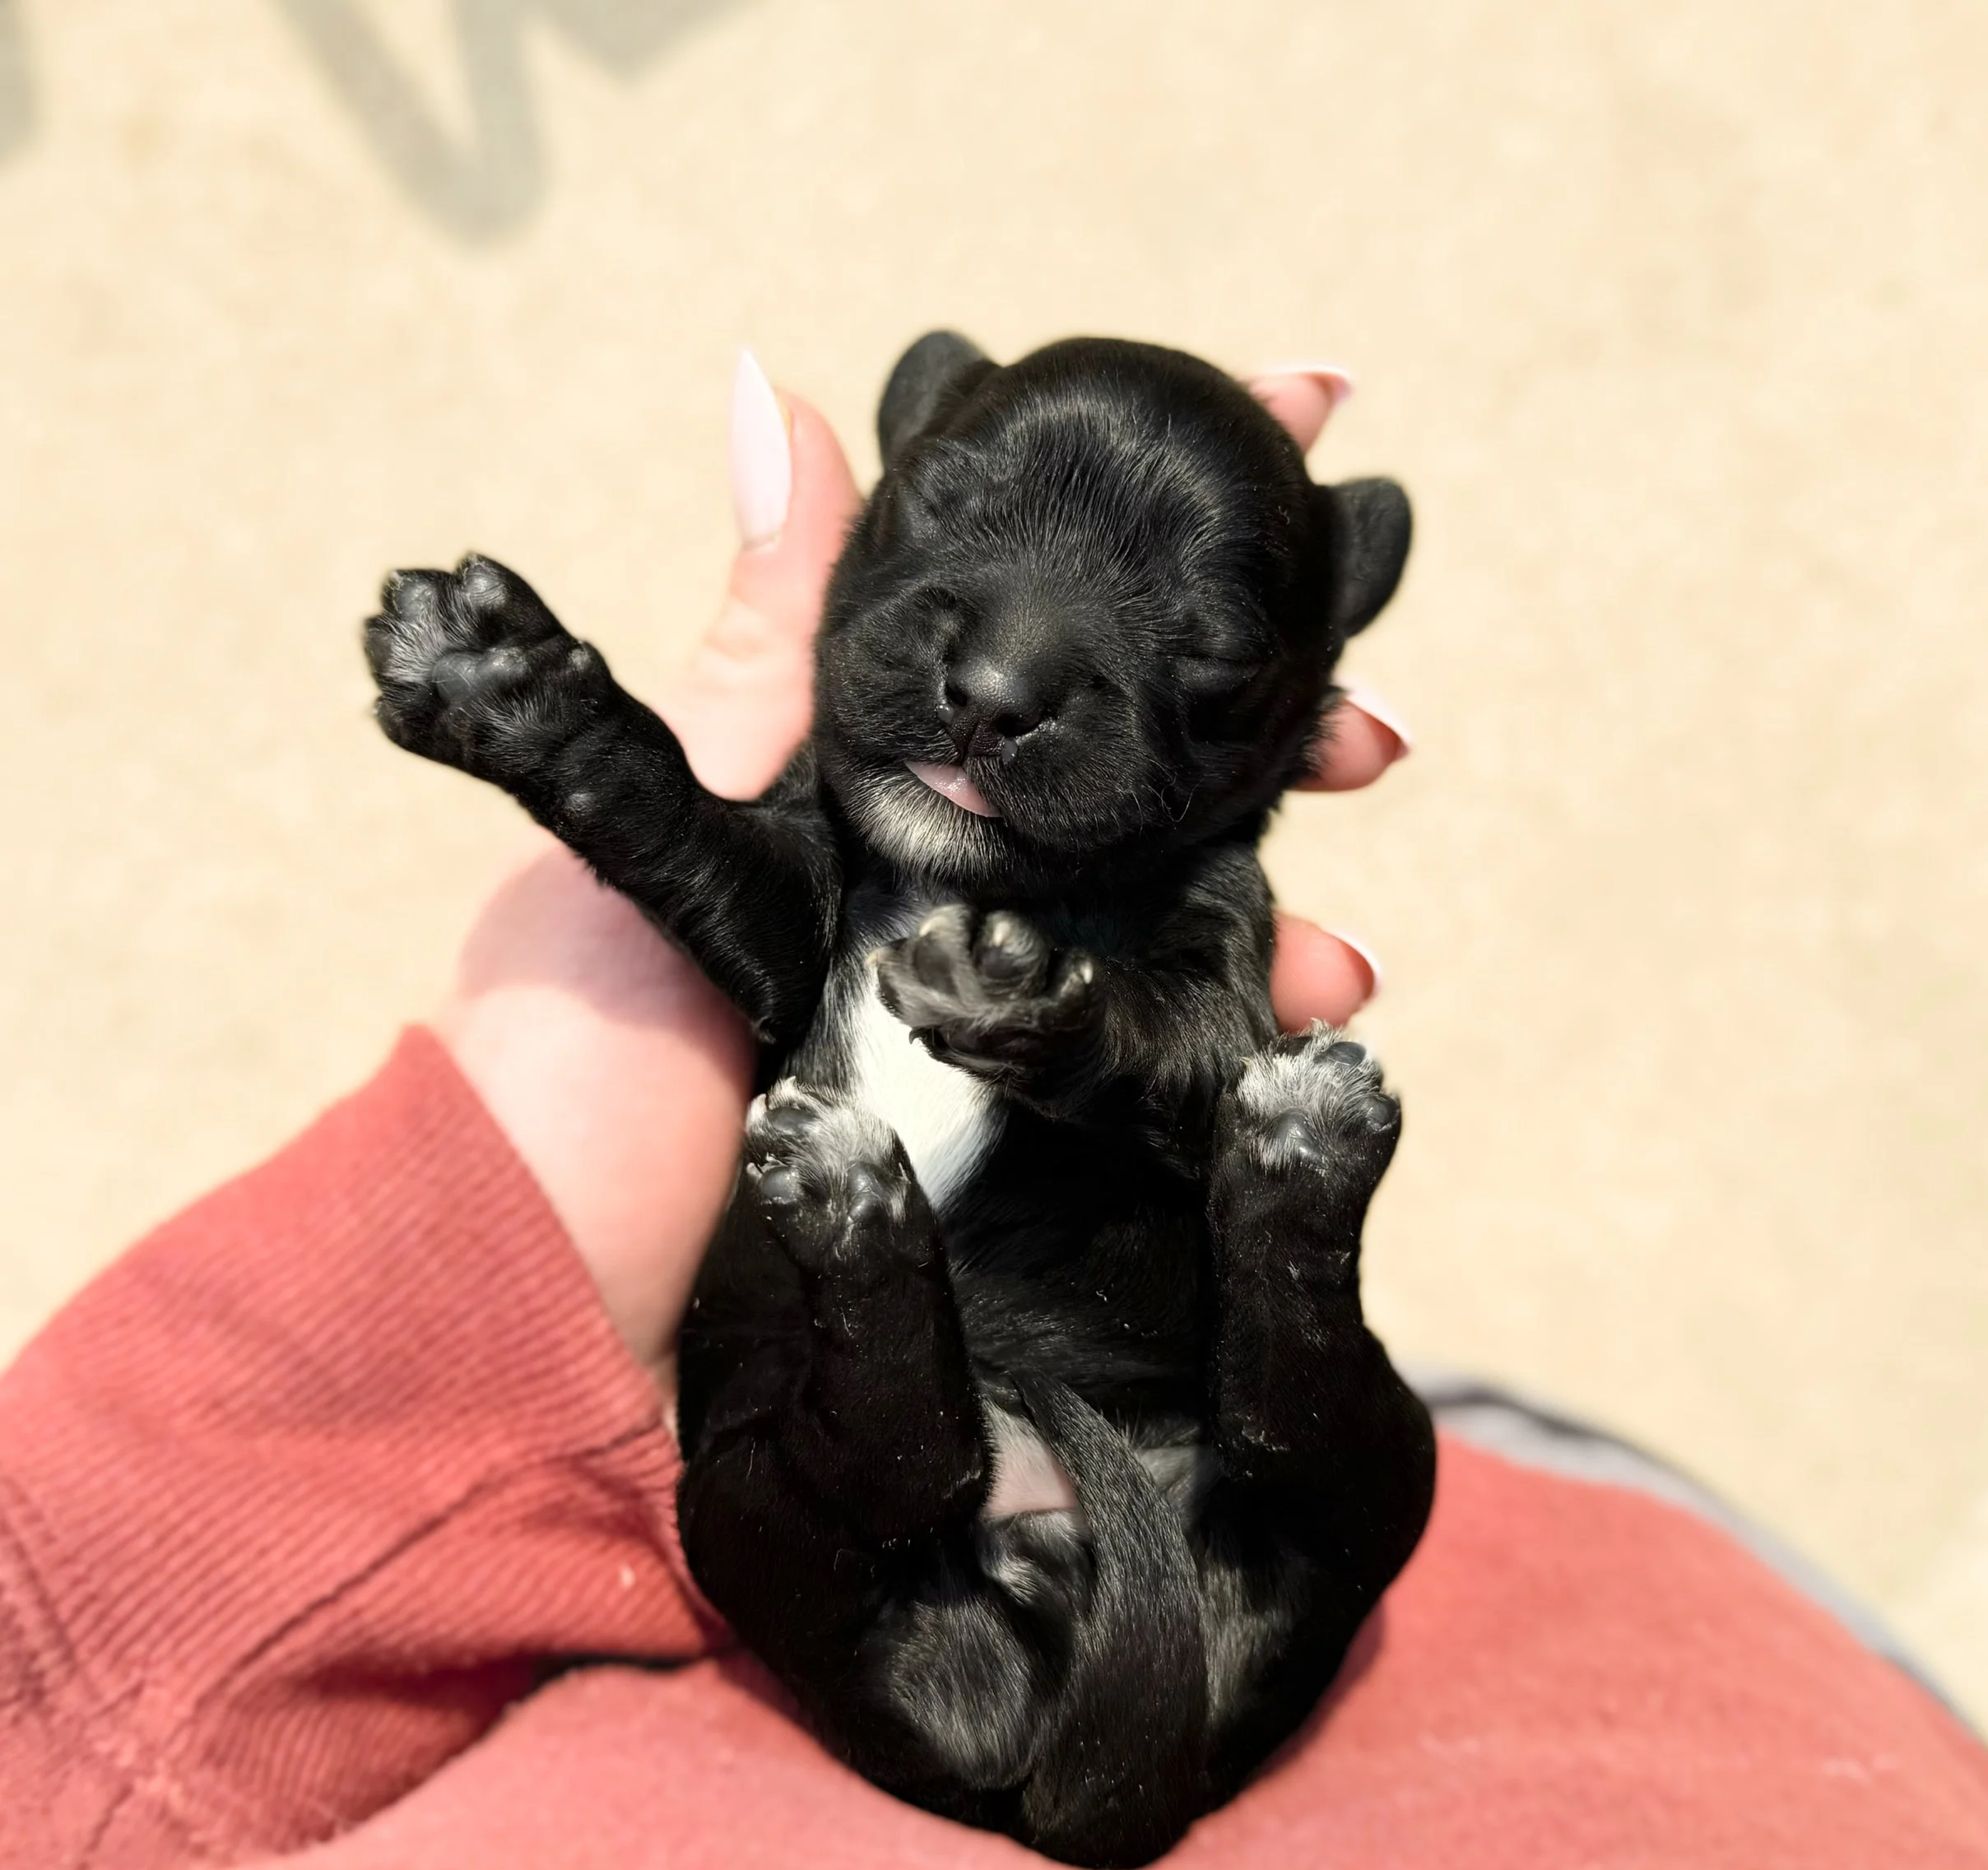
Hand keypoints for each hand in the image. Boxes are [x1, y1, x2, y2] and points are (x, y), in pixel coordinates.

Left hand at [434, 356, 1412, 1391]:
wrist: (551, 1304)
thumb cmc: (571, 1054)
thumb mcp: (668, 813)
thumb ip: (760, 642)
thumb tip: (775, 383)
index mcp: (854, 790)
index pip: (1031, 649)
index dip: (1154, 567)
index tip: (1288, 441)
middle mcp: (933, 882)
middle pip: (1132, 777)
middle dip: (1264, 722)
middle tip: (1370, 717)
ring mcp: (978, 1004)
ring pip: (1167, 910)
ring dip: (1280, 881)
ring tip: (1359, 881)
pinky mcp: (1009, 1129)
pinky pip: (1149, 1059)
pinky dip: (1240, 1027)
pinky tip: (1316, 1011)